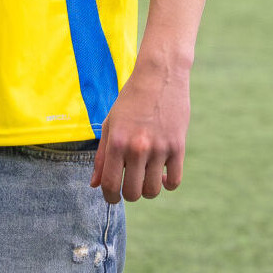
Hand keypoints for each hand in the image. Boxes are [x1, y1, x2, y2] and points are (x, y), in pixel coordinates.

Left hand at [90, 59, 190, 203]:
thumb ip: (102, 156)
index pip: (110, 184)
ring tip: (145, 176)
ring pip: (153, 190)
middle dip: (129, 195)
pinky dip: (167, 183)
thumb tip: (95, 185)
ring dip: (148, 190)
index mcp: (117, 141)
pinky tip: (162, 174)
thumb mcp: (110, 124)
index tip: (112, 196)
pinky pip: (174, 181)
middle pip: (133, 193)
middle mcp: (137, 147)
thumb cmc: (130, 100)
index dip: (110, 196)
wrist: (159, 76)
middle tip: (129, 185)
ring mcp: (159, 148)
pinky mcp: (178, 147)